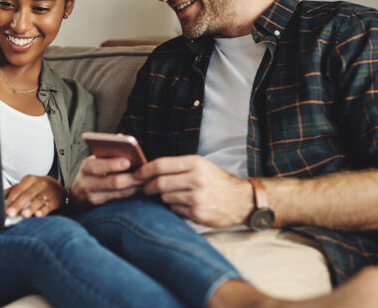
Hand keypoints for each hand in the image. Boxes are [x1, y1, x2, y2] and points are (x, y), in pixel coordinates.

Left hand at [4, 175, 64, 217]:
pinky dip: (43, 210)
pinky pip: (49, 205)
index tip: (3, 209)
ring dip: (30, 208)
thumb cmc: (36, 188)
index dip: (10, 200)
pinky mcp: (55, 200)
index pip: (18, 190)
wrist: (57, 187)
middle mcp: (39, 184)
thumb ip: (12, 191)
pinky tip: (38, 215)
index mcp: (29, 179)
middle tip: (9, 214)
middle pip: (27, 195)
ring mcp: (48, 192)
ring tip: (23, 215)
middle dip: (17, 205)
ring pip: (38, 200)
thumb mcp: (25, 186)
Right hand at [70, 155, 142, 205]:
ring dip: (135, 185)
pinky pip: (119, 198)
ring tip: (147, 179)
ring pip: (119, 192)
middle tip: (145, 173)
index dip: (113, 164)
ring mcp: (93, 197)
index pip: (97, 165)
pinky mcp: (100, 206)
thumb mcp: (93, 160)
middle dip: (131, 177)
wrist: (76, 196)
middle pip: (112, 181)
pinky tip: (141, 187)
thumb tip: (121, 137)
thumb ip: (106, 150)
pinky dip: (131, 192)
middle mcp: (87, 183)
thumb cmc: (90, 174)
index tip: (128, 161)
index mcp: (86, 167)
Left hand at [136, 155, 253, 227]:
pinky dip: (173, 208)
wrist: (241, 201)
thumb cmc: (217, 182)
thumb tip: (149, 170)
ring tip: (171, 195)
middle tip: (145, 188)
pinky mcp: (197, 214)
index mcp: (195, 163)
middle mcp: (196, 179)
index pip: (161, 165)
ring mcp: (196, 198)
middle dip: (147, 186)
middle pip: (159, 183)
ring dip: (162, 197)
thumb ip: (178, 167)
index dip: (144, 170)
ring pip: (164, 197)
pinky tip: (183, 205)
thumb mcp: (201, 166)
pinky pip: (174, 210)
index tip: (135, 174)